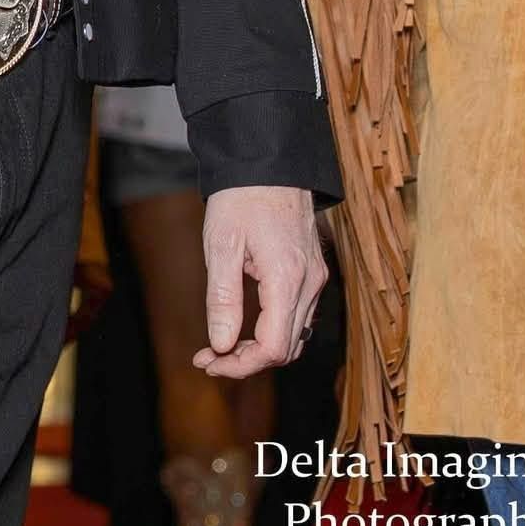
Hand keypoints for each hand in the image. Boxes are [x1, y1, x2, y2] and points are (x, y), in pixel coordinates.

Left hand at [193, 184, 326, 377]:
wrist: (270, 159)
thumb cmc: (241, 196)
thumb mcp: (222, 244)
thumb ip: (223, 298)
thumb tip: (222, 345)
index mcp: (287, 279)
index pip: (272, 348)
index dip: (239, 365)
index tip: (208, 361)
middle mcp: (310, 284)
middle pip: (286, 348)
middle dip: (246, 361)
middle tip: (208, 356)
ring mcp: (316, 277)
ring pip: (295, 336)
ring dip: (260, 348)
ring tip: (222, 344)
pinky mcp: (313, 271)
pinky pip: (299, 316)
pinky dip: (274, 329)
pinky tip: (246, 324)